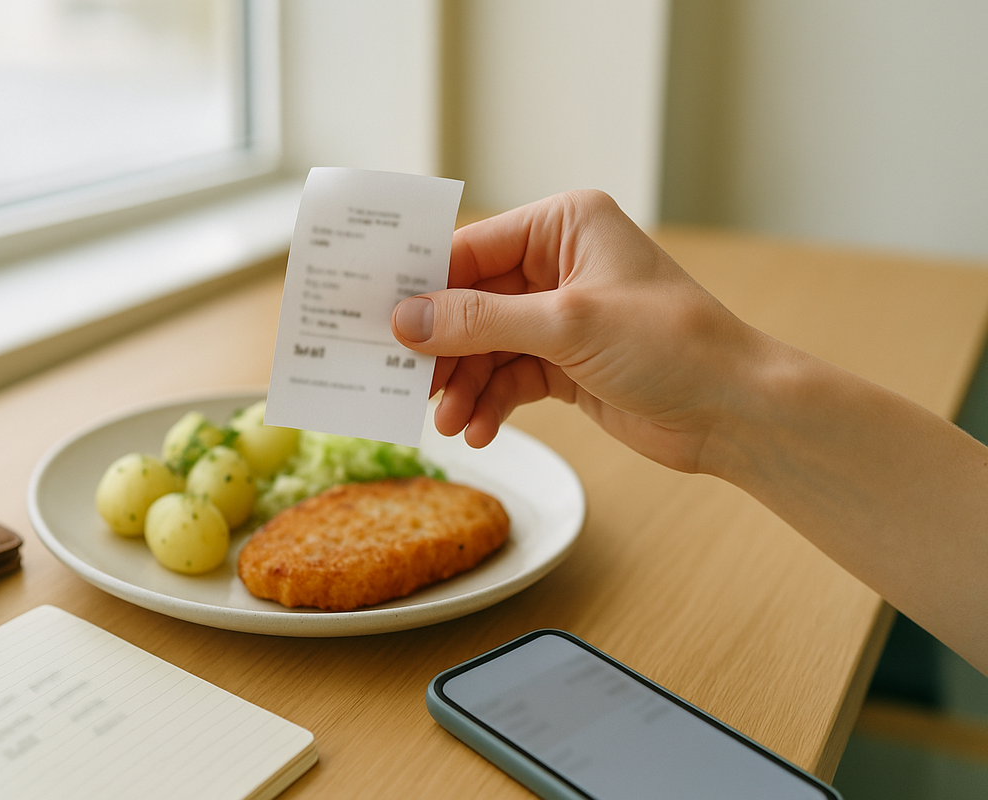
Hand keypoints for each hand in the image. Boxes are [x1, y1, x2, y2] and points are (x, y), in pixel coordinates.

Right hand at [392, 190, 776, 473]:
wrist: (734, 413)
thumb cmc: (673, 346)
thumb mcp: (567, 325)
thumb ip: (479, 322)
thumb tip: (405, 320)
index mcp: (565, 226)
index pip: (472, 247)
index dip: (423, 284)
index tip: (377, 315)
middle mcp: (559, 265)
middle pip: (470, 301)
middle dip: (441, 346)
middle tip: (404, 379)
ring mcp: (560, 316)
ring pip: (483, 346)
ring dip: (462, 384)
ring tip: (446, 420)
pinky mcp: (564, 363)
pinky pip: (506, 377)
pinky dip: (489, 403)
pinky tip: (478, 430)